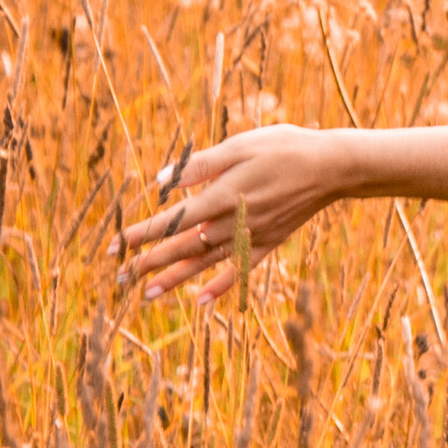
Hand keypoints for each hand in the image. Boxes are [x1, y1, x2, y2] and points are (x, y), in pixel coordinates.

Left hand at [121, 125, 348, 305]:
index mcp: (222, 196)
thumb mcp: (239, 146)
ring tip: (149, 295)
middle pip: (184, 247)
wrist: (332, 167)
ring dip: (177, 279)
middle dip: (151, 262)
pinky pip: (240, 269)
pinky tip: (203, 301)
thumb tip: (160, 180)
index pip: (172, 221)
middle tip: (122, 277)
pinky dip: (221, 286)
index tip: (116, 245)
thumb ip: (200, 165)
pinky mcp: (269, 241)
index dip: (142, 234)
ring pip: (207, 263)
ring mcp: (252, 235)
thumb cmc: (284, 148)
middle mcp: (234, 222)